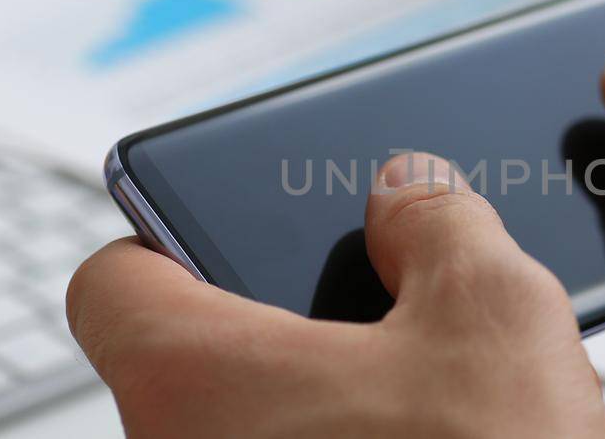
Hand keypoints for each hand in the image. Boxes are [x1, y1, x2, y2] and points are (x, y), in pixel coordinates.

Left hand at [67, 153, 604, 437]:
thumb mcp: (495, 312)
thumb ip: (439, 220)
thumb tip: (408, 188)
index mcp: (192, 376)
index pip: (109, 282)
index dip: (168, 243)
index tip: (228, 240)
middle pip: (182, 368)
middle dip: (271, 337)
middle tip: (365, 322)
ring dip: (304, 417)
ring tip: (414, 408)